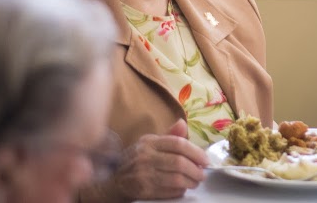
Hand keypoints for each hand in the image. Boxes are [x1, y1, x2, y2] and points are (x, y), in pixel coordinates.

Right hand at [93, 119, 208, 201]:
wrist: (111, 183)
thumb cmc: (135, 162)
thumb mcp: (149, 145)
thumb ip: (168, 136)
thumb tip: (183, 123)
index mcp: (149, 142)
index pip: (178, 143)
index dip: (196, 152)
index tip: (205, 160)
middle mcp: (145, 156)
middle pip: (179, 162)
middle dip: (196, 170)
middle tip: (202, 174)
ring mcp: (142, 174)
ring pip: (176, 178)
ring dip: (190, 182)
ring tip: (195, 182)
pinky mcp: (142, 191)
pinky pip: (168, 191)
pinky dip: (179, 191)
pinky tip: (182, 189)